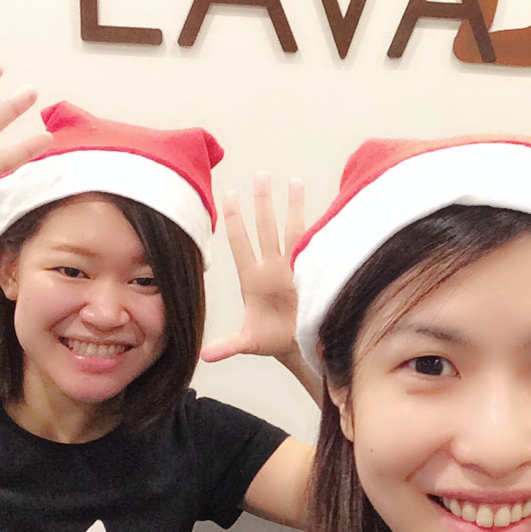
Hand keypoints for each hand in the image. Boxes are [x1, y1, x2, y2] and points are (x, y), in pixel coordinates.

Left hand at [200, 173, 303, 365]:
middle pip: (266, 228)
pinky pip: (314, 245)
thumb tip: (204, 356)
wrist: (299, 345)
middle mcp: (272, 267)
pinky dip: (319, 227)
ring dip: (293, 206)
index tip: (229, 196)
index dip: (235, 221)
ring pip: (292, 230)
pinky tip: (326, 208)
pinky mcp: (312, 272)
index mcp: (253, 279)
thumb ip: (227, 346)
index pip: (241, 244)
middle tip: (261, 175)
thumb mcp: (248, 342)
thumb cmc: (272, 340)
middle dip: (263, 202)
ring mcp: (292, 268)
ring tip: (294, 181)